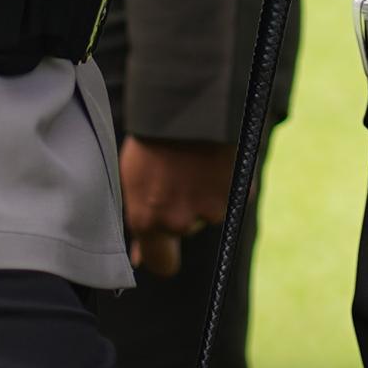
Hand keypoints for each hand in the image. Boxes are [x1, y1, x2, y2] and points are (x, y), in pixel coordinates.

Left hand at [122, 136, 232, 277]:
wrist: (185, 105)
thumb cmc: (151, 138)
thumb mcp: (132, 179)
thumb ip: (140, 216)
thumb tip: (141, 256)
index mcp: (146, 220)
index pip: (159, 262)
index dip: (161, 256)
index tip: (163, 249)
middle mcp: (178, 222)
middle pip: (184, 230)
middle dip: (183, 212)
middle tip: (178, 180)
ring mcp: (209, 211)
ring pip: (208, 210)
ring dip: (204, 192)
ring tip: (193, 159)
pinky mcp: (236, 195)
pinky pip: (232, 194)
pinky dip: (226, 181)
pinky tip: (214, 159)